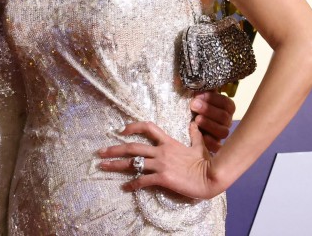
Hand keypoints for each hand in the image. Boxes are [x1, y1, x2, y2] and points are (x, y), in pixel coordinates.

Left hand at [97, 121, 223, 199]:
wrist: (211, 177)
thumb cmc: (206, 163)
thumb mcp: (199, 146)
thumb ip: (194, 135)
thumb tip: (194, 124)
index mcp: (168, 142)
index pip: (148, 128)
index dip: (133, 126)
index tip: (121, 130)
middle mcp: (161, 151)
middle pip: (133, 147)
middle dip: (114, 149)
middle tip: (100, 152)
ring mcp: (161, 164)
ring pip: (134, 163)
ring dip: (116, 165)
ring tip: (103, 166)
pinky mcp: (163, 178)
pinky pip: (143, 180)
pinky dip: (132, 184)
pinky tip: (125, 187)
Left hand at [191, 91, 234, 153]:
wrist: (186, 125)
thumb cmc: (193, 108)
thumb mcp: (194, 96)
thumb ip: (193, 87)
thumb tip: (178, 78)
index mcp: (225, 108)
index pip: (226, 103)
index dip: (213, 99)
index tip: (198, 94)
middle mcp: (226, 121)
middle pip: (224, 117)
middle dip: (208, 110)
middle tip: (193, 105)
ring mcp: (222, 134)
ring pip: (223, 132)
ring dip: (209, 125)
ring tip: (196, 120)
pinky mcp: (216, 146)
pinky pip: (218, 147)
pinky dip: (210, 142)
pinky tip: (200, 136)